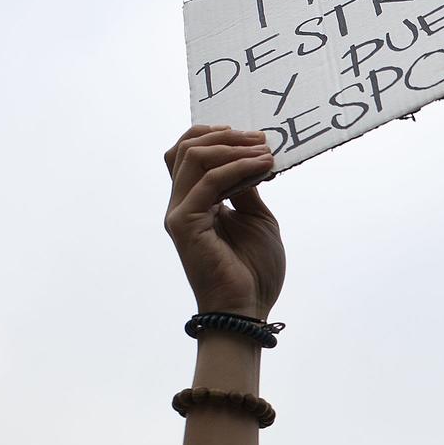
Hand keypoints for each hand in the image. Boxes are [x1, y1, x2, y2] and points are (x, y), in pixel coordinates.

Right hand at [163, 126, 285, 317]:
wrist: (248, 308)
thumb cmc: (254, 270)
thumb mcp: (257, 218)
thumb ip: (246, 187)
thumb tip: (249, 157)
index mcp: (195, 202)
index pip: (190, 154)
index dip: (219, 137)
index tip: (256, 138)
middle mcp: (181, 204)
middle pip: (184, 148)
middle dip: (224, 135)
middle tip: (260, 138)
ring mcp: (179, 213)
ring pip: (192, 157)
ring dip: (232, 147)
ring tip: (264, 151)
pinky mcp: (183, 224)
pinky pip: (210, 182)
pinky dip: (239, 167)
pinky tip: (263, 166)